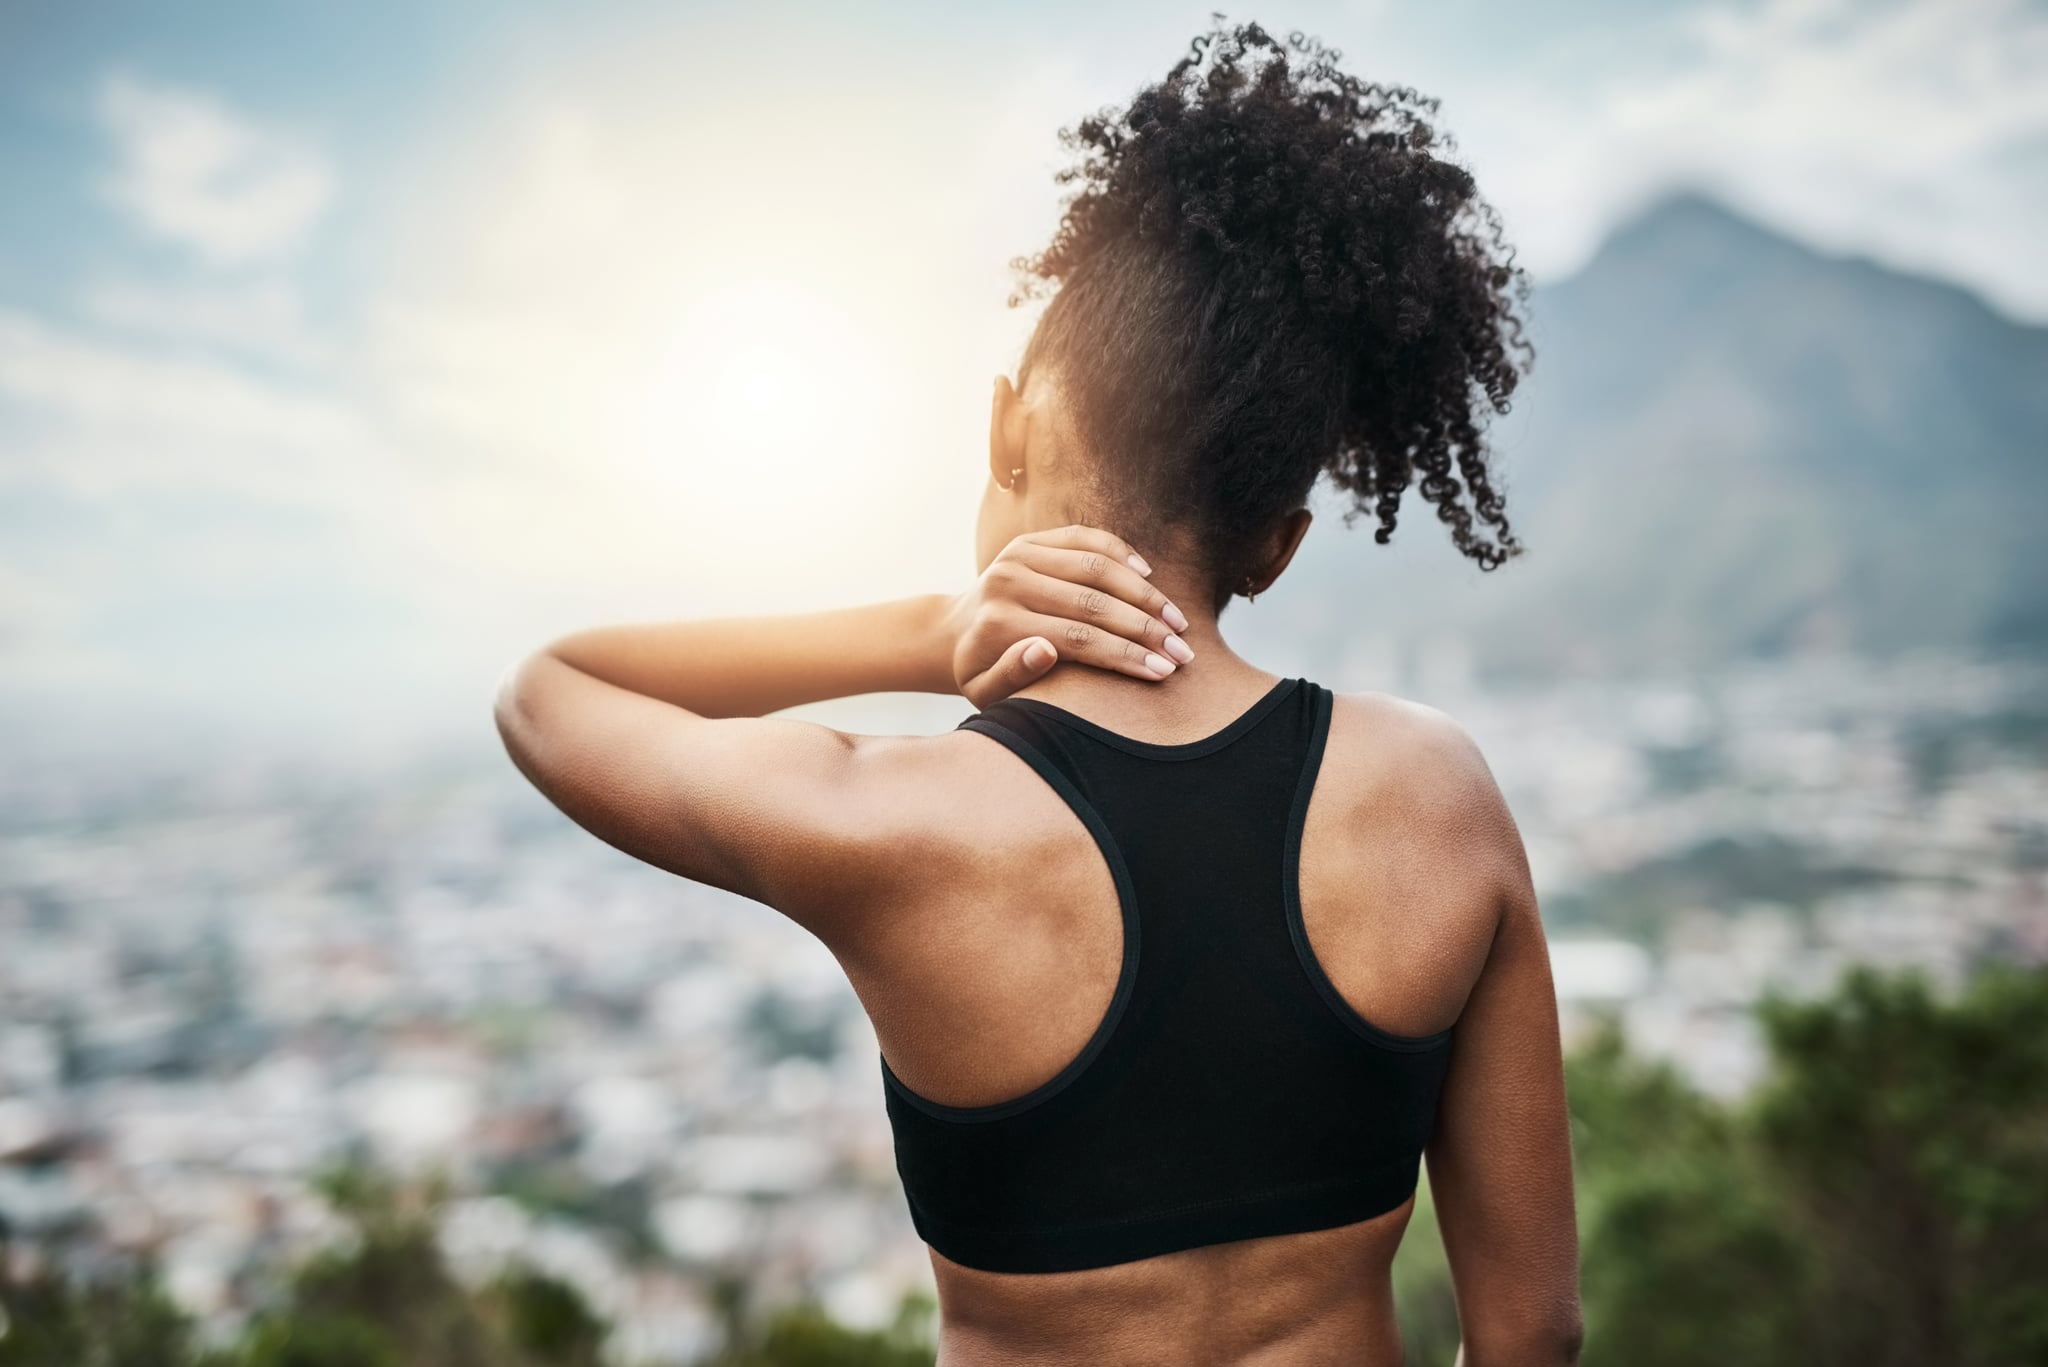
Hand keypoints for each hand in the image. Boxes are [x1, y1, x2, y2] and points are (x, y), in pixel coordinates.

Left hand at [943, 524, 1195, 707]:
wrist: (954, 632)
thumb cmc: (980, 672)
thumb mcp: (985, 692)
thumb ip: (1010, 676)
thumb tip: (1043, 649)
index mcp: (999, 623)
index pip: (1077, 639)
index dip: (1126, 655)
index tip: (1165, 670)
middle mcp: (1008, 581)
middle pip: (1093, 602)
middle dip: (1146, 629)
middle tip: (1185, 651)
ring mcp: (1019, 554)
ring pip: (1097, 567)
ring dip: (1144, 593)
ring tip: (1178, 620)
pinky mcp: (1030, 539)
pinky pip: (1086, 538)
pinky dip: (1122, 553)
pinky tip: (1150, 575)